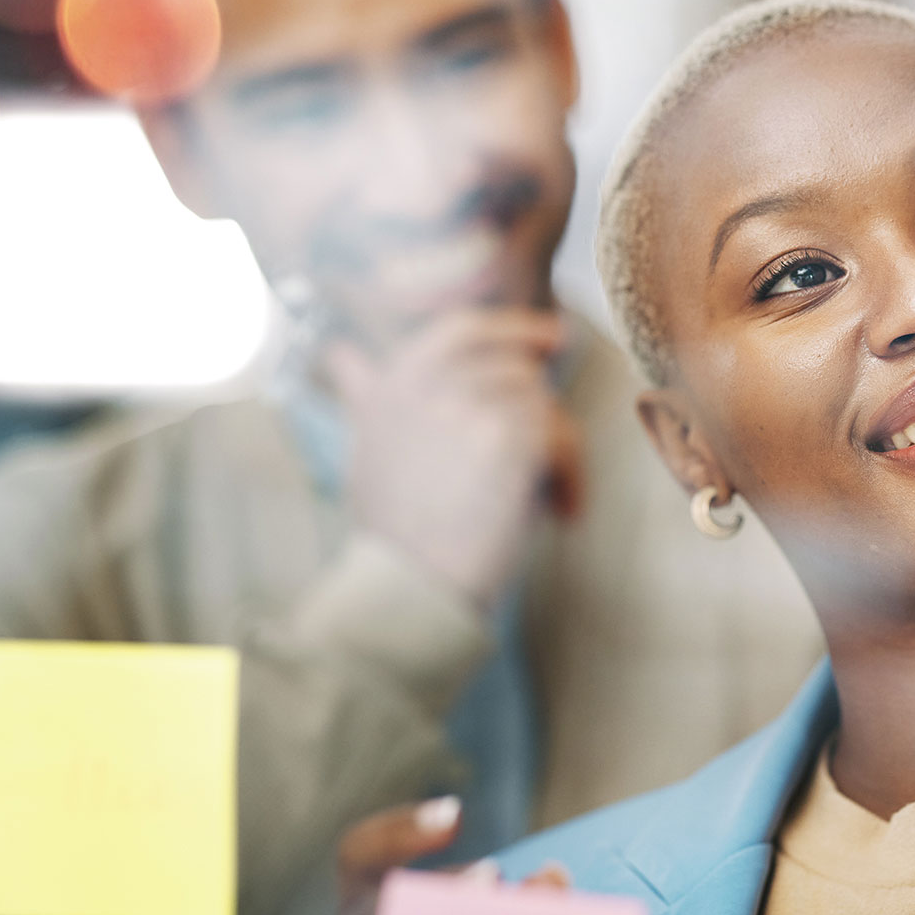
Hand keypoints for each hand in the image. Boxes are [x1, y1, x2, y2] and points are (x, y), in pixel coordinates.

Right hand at [330, 309, 584, 609]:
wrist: (409, 585)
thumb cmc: (391, 531)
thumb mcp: (365, 451)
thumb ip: (365, 397)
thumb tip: (343, 355)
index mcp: (394, 382)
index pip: (461, 329)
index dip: (513, 328)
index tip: (551, 340)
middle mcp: (429, 383)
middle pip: (516, 370)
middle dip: (538, 413)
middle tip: (553, 451)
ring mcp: (469, 405)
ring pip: (543, 407)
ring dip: (556, 454)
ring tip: (547, 498)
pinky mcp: (508, 439)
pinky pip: (562, 439)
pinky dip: (571, 478)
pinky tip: (562, 512)